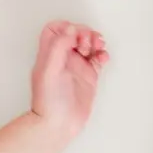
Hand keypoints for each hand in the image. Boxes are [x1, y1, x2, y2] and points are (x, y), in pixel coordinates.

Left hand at [30, 21, 108, 138]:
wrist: (58, 125)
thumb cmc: (49, 102)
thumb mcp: (49, 70)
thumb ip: (58, 47)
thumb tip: (70, 29)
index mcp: (50, 54)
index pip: (54, 29)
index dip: (66, 27)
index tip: (75, 35)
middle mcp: (62, 58)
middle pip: (75, 34)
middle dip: (85, 33)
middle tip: (87, 44)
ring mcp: (76, 67)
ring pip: (88, 44)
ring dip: (95, 41)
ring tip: (98, 48)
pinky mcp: (88, 77)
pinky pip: (97, 59)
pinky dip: (102, 55)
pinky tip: (103, 58)